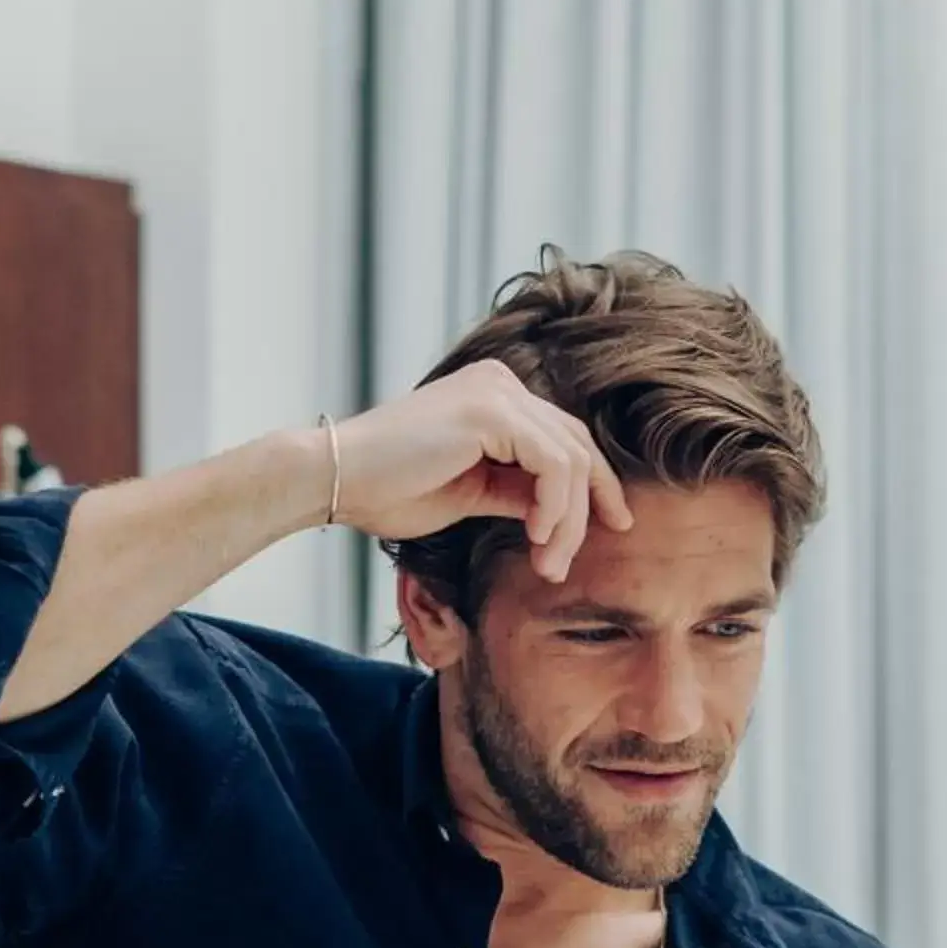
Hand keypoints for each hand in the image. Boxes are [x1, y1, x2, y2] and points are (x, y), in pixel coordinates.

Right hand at [330, 364, 632, 583]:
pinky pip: (554, 463)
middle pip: (577, 447)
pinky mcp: (492, 411)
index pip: (564, 440)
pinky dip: (555, 505)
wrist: (336, 479)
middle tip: (568, 563)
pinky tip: (537, 536)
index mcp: (494, 397)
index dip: (593, 488)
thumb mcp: (470, 493)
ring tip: (547, 563)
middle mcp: (500, 384)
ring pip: (571, 459)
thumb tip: (560, 514)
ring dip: (569, 521)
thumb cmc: (388, 490)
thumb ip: (516, 492)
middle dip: (586, 511)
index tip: (610, 529)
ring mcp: (497, 392)